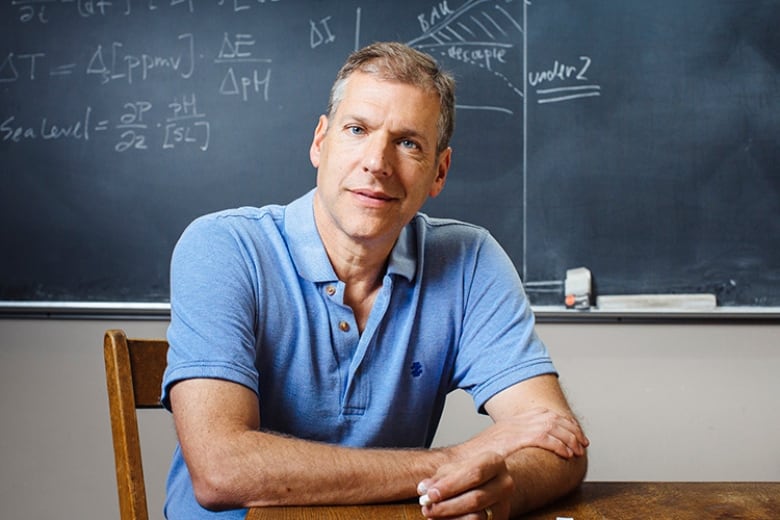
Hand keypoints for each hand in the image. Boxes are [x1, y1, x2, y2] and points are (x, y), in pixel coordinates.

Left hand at [418, 451, 512, 519]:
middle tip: (426, 507)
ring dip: (449, 517)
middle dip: (446, 505)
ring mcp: (504, 504)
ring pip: (476, 517)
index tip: (430, 494)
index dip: (451, 486)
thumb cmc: (465, 474)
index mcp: (494, 462)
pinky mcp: (499, 519)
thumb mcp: (453, 469)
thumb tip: (425, 488)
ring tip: (431, 514)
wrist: (485, 483)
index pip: (474, 474)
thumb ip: (439, 478)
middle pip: (475, 498)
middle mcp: (504, 483)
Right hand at [465, 407, 588, 459]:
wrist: (466, 458)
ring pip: (552, 428)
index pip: (547, 414)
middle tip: (583, 443)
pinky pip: (545, 439)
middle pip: (552, 418)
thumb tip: (531, 445)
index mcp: (516, 420)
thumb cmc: (481, 454)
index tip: (576, 433)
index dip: (565, 422)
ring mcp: (518, 428)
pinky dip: (559, 445)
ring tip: (578, 451)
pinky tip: (566, 454)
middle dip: (572, 430)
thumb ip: (516, 439)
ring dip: (569, 439)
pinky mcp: (517, 438)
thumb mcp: (501, 441)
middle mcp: (518, 420)